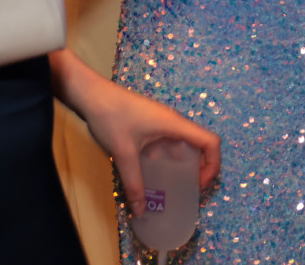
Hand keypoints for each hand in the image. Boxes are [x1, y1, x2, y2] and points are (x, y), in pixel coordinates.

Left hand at [53, 52, 221, 201]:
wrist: (91, 94)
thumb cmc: (111, 118)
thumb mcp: (123, 154)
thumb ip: (133, 183)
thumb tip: (140, 211)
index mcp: (175, 125)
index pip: (211, 141)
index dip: (213, 165)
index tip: (199, 185)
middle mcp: (173, 122)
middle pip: (201, 143)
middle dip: (201, 168)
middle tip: (188, 190)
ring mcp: (162, 122)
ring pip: (184, 144)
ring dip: (184, 164)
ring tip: (173, 186)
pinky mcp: (151, 123)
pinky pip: (169, 143)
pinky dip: (169, 159)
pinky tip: (154, 174)